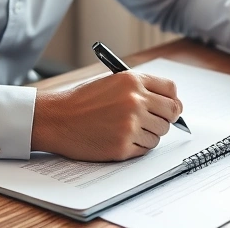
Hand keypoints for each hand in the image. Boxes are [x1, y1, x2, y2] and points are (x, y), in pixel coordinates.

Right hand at [31, 72, 183, 160]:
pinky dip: (136, 146)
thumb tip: (168, 103)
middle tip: (151, 122)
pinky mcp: (123, 145)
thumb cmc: (81, 101)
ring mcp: (130, 124)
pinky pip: (145, 148)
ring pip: (159, 133)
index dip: (173, 100)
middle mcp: (135, 100)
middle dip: (164, 118)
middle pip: (170, 113)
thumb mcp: (111, 82)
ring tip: (126, 129)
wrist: (56, 119)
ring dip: (148, 134)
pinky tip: (118, 138)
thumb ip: (139, 89)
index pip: (171, 90)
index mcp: (132, 80)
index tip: (170, 107)